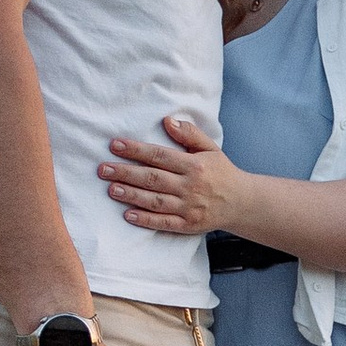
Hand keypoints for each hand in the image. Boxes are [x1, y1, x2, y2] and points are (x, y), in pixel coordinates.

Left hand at [100, 113, 244, 238]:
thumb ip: (190, 134)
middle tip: (103, 169)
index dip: (136, 150)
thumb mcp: (211, 148)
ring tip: (111, 189)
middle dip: (126, 173)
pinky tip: (128, 215)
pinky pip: (163, 223)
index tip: (115, 145)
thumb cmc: (222, 172)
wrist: (241, 203)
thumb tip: (167, 121)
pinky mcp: (187, 225)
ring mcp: (188, 207)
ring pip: (155, 201)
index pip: (160, 156)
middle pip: (153, 178)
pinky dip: (145, 220)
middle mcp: (190, 186)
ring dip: (131, 195)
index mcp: (195, 165)